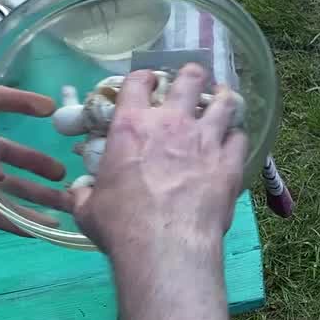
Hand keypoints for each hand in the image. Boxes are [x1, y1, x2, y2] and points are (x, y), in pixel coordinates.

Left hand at [0, 88, 68, 238]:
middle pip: (9, 151)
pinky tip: (47, 228)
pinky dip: (24, 222)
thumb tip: (1, 170)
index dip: (20, 101)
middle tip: (63, 172)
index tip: (49, 109)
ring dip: (39, 194)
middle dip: (36, 161)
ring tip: (66, 201)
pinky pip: (1, 216)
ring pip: (11, 187)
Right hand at [72, 64, 246, 267]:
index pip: (138, 83)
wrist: (166, 245)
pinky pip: (240, 137)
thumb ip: (85, 193)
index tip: (148, 81)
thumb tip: (79, 192)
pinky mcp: (230, 162)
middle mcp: (171, 124)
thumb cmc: (121, 225)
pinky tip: (236, 137)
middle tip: (194, 77)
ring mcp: (205, 140)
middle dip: (192, 75)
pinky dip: (237, 134)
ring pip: (223, 103)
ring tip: (224, 97)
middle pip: (189, 80)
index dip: (144, 78)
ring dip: (223, 97)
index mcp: (132, 127)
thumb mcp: (89, 207)